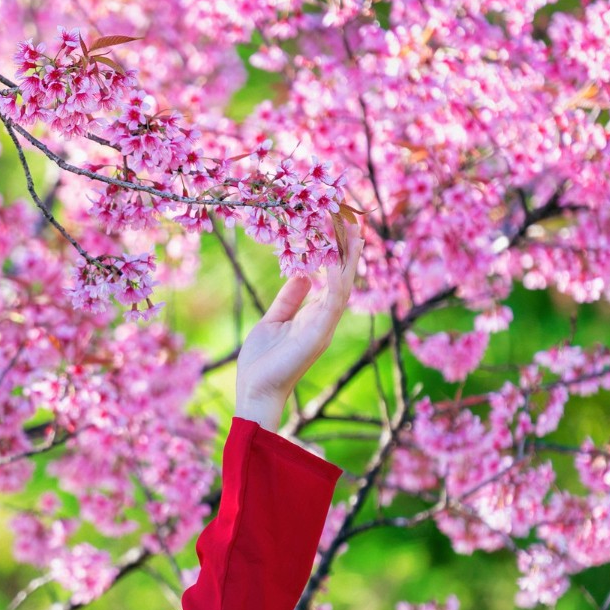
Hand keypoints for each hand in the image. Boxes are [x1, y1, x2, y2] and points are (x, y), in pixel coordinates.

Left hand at [235, 215, 363, 421]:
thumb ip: (289, 299)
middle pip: (343, 278)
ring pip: (343, 286)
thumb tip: (301, 274)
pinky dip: (336, 280)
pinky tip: (337, 259)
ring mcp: (324, 326)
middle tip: (354, 220)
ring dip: (348, 259)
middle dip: (349, 250)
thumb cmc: (262, 361)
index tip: (338, 227)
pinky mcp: (319, 334)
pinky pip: (332, 302)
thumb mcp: (273, 320)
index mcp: (313, 315)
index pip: (331, 278)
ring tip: (353, 230)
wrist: (255, 389)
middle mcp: (323, 318)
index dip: (337, 253)